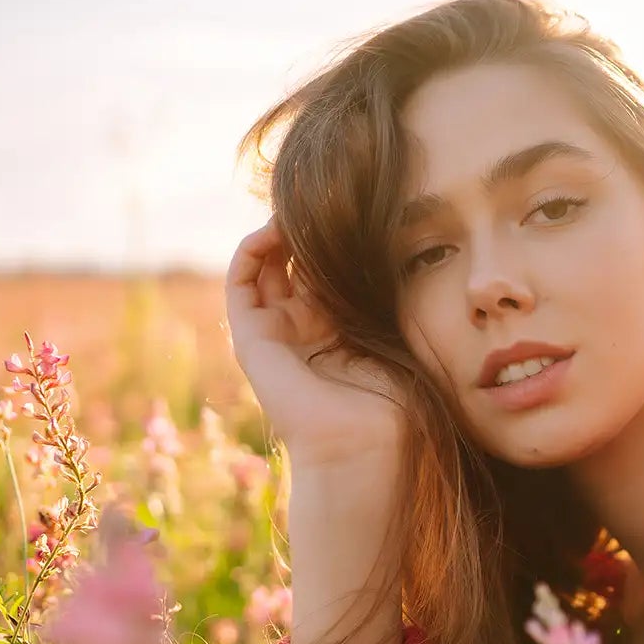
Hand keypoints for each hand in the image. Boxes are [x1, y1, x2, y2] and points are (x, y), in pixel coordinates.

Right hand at [224, 217, 406, 464]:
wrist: (362, 443)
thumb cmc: (391, 401)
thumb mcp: (393, 336)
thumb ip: (385, 296)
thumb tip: (402, 245)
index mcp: (338, 332)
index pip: (328, 272)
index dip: (337, 241)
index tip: (355, 210)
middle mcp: (303, 330)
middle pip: (293, 264)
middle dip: (305, 231)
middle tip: (323, 199)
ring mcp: (274, 333)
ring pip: (265, 266)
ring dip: (278, 232)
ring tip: (298, 207)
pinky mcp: (250, 335)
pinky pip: (241, 279)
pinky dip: (253, 248)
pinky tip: (276, 228)